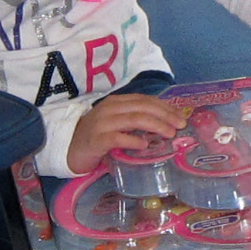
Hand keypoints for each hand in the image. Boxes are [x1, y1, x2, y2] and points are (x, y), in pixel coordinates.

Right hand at [66, 92, 184, 173]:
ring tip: (170, 134)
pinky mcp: (96, 140)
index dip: (166, 107)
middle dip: (166, 115)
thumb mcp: (118, 123)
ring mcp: (102, 123)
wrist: (69, 149)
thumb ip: (136, 120)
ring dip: (156, 125)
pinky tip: (144, 145)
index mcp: (117, 102)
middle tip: (181, 125)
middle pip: (143, 107)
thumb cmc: (97, 136)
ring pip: (134, 119)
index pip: (146, 100)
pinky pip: (118, 138)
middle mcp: (110, 109)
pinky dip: (134, 140)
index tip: (182, 116)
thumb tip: (167, 124)